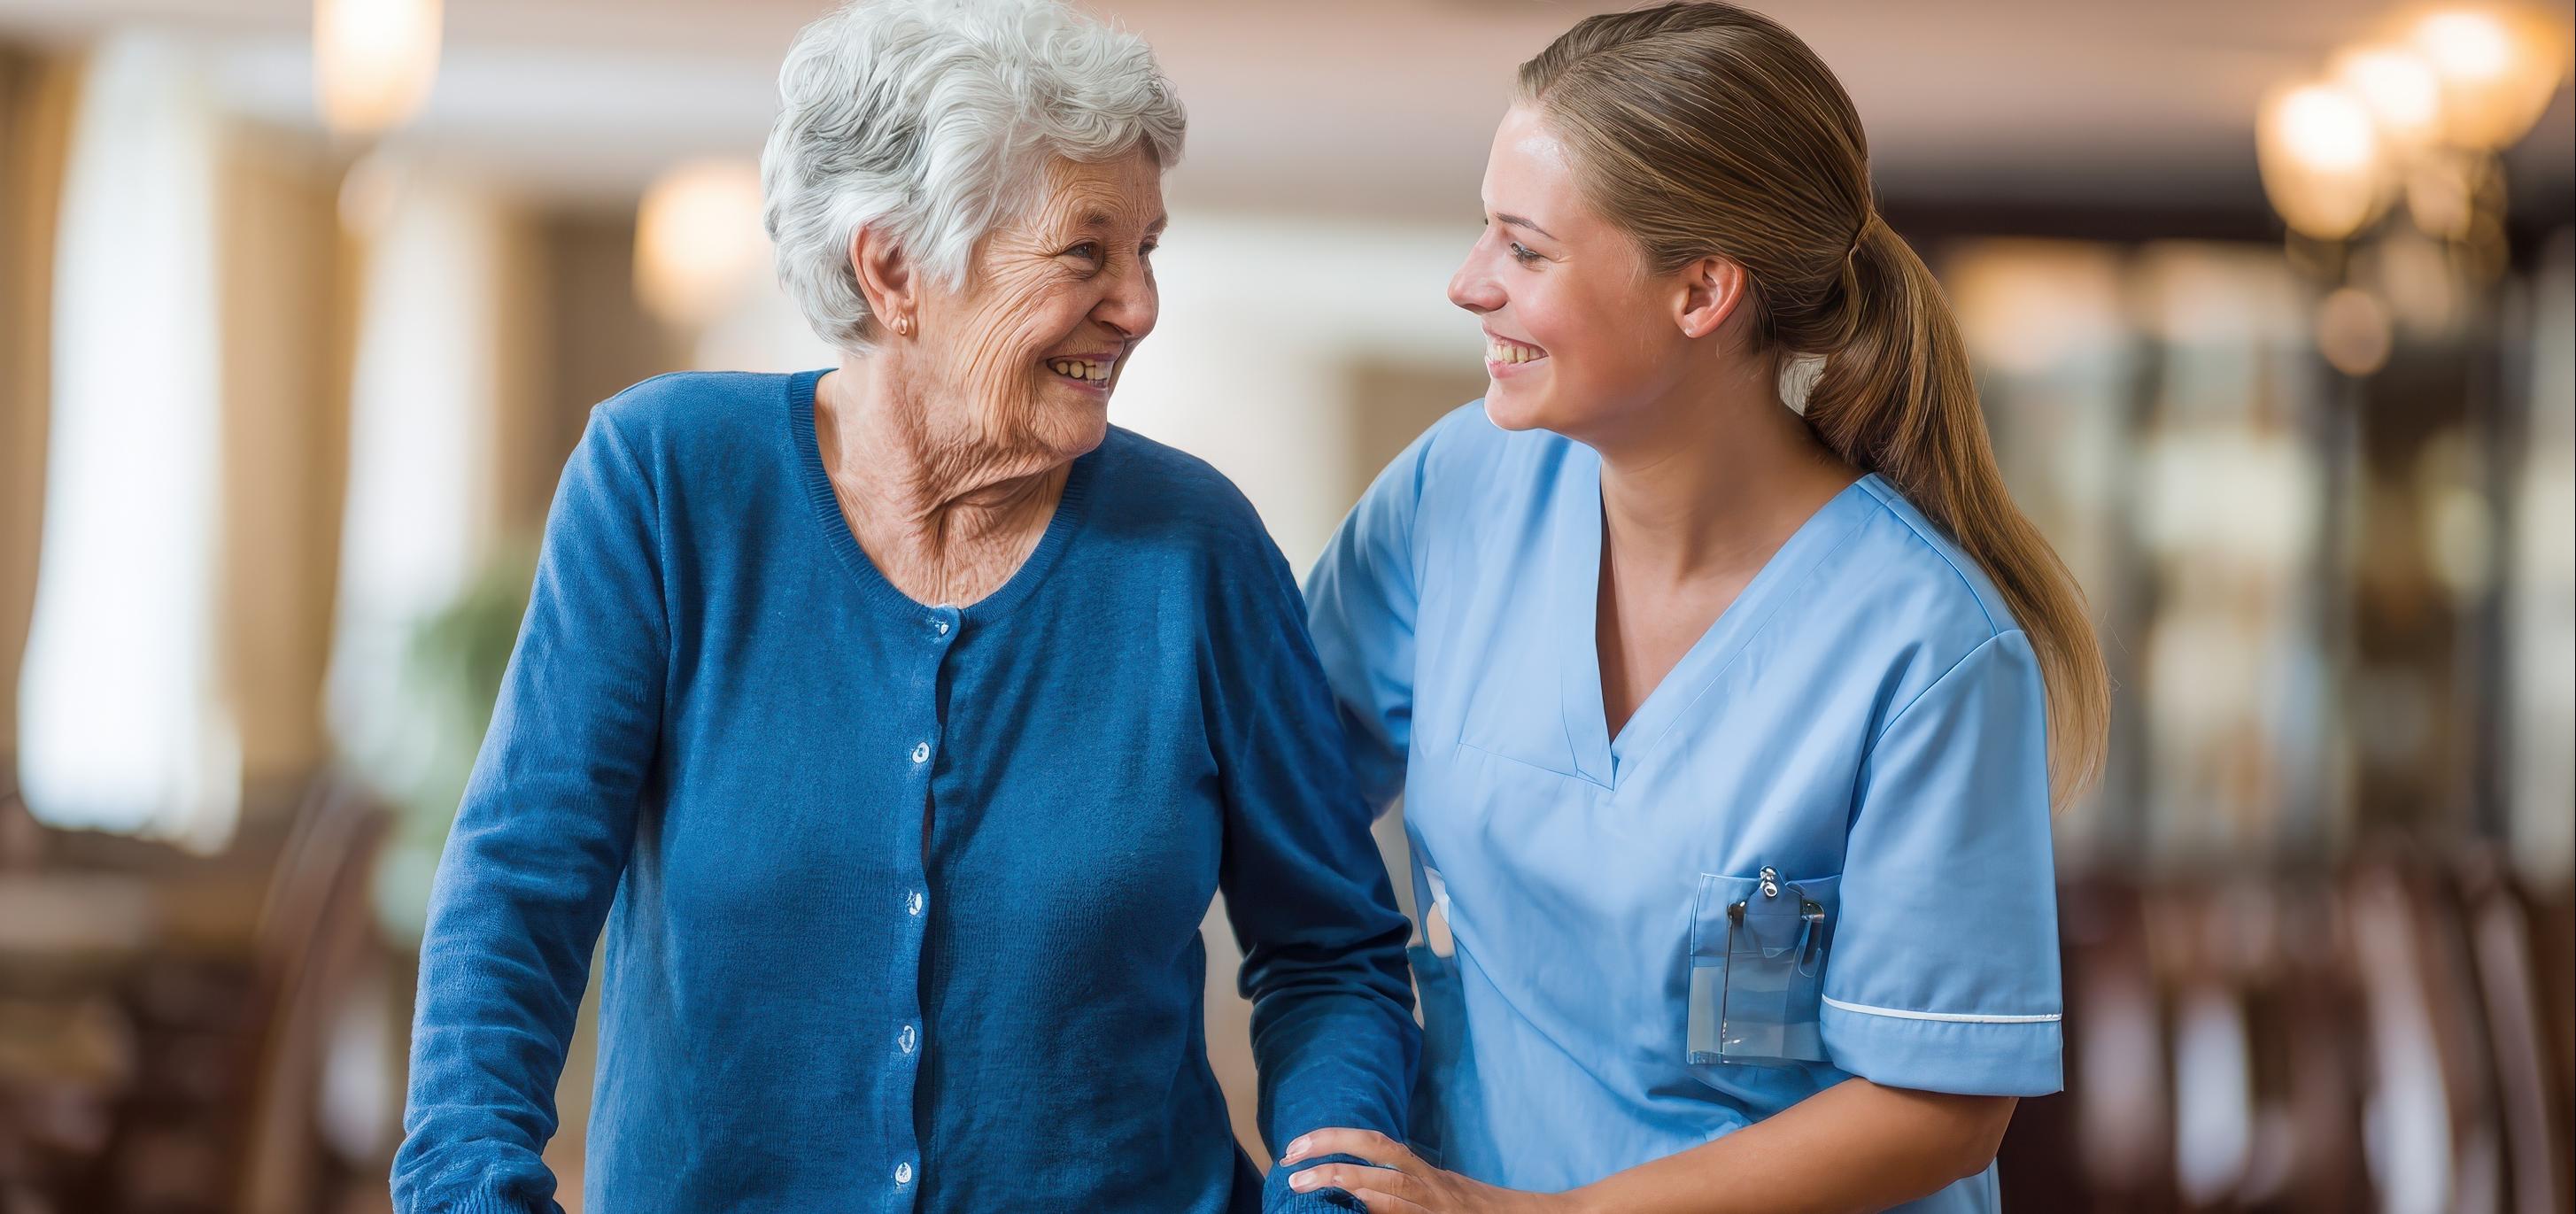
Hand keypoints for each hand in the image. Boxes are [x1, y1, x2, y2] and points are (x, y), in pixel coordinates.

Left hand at [1280, 1129, 1575, 1213]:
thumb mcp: (1442, 1196)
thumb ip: (1405, 1190)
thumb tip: (1358, 1188)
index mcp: (1426, 1175)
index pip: (1376, 1145)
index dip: (1335, 1139)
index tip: (1298, 1145)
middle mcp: (1430, 1188)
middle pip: (1377, 1154)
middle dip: (1329, 1151)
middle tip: (1289, 1161)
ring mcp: (1437, 1209)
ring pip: (1387, 1191)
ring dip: (1342, 1183)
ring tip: (1303, 1185)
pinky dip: (1376, 1213)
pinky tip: (1351, 1212)